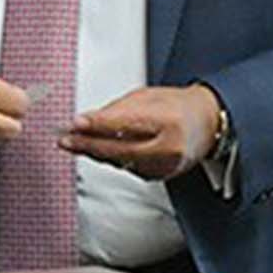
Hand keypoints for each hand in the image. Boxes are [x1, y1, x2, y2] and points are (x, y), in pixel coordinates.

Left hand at [58, 84, 220, 180]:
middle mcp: (169, 147)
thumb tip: (88, 120)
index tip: (75, 123)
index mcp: (168, 120)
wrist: (206, 125)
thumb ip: (117, 110)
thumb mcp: (148, 96)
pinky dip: (110, 158)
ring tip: (72, 143)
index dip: (97, 125)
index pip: (126, 124)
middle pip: (120, 149)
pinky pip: (127, 168)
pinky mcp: (159, 176)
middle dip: (88, 144)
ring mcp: (165, 166)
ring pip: (120, 161)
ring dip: (94, 152)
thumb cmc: (178, 106)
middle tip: (65, 139)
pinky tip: (96, 150)